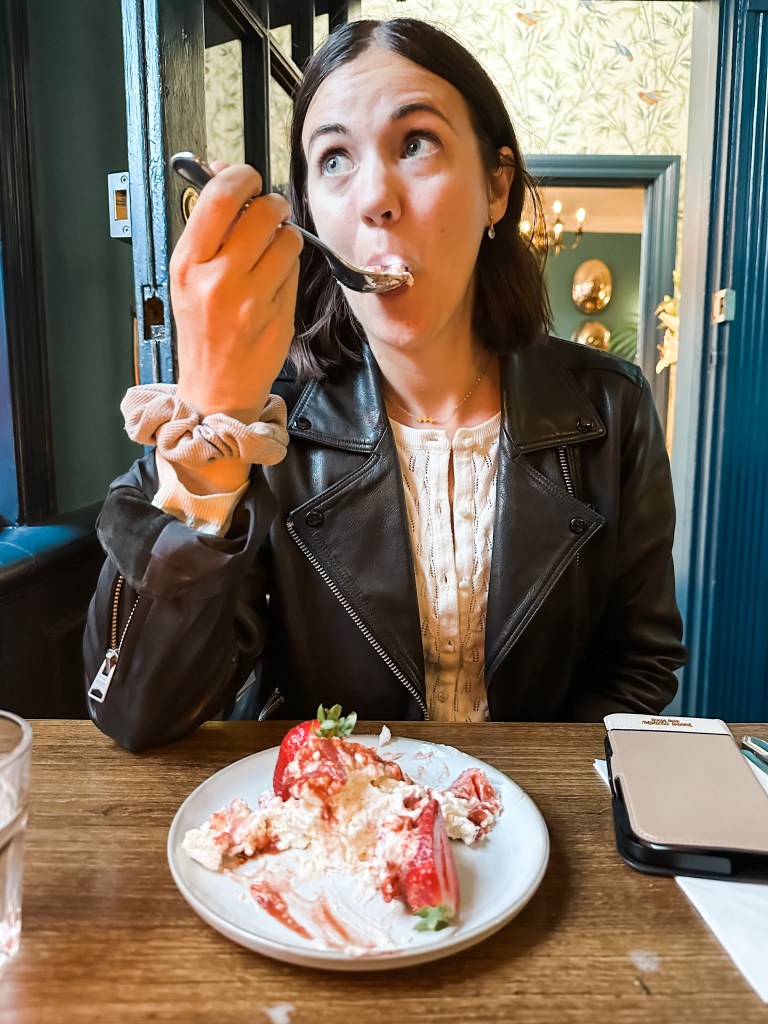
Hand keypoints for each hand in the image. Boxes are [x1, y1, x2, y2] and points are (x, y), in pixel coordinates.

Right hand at [170, 161, 302, 425]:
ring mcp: (251, 297)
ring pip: (286, 237)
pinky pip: (294, 268)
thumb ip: (206, 227)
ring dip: (285, 234)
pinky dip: (289, 264)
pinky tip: (274, 277)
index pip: (219, 197)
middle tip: (269, 209)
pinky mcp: (279, 313)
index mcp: (188, 263)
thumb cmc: (203, 331)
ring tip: (271, 248)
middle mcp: (217, 278)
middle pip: (261, 211)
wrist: (217, 388)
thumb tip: (220, 174)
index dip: (240, 176)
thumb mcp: (188, 276)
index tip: (246, 177)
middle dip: (271, 202)